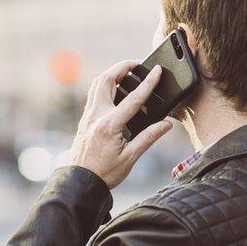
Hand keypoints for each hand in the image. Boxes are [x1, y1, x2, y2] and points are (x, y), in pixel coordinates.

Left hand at [70, 61, 173, 188]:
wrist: (80, 181)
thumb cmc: (105, 172)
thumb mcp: (130, 158)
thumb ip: (148, 138)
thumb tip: (166, 124)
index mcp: (109, 125)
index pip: (133, 98)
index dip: (148, 83)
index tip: (157, 70)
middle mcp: (96, 116)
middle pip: (106, 80)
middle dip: (122, 67)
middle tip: (137, 64)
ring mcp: (88, 116)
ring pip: (97, 84)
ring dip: (111, 73)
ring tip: (127, 71)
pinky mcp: (85, 119)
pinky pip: (93, 94)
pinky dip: (104, 85)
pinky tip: (114, 88)